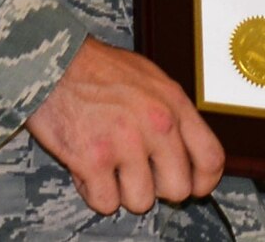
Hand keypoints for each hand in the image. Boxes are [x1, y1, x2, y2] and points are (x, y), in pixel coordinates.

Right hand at [27, 37, 224, 215]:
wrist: (54, 62)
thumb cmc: (98, 69)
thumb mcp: (151, 79)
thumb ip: (171, 112)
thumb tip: (185, 146)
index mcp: (174, 104)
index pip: (210, 158)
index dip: (203, 181)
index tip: (193, 186)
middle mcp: (157, 125)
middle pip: (178, 188)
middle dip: (158, 187)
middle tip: (139, 174)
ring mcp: (126, 145)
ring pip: (141, 201)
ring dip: (124, 191)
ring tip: (110, 166)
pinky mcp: (93, 161)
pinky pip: (105, 203)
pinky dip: (94, 192)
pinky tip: (89, 169)